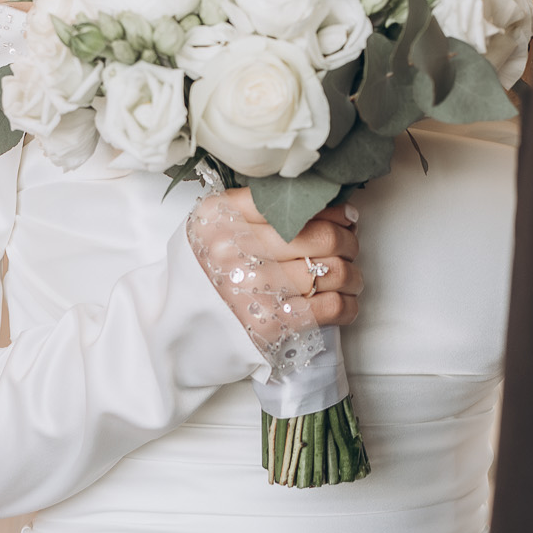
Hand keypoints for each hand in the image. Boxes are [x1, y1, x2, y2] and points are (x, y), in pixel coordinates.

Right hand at [187, 188, 362, 346]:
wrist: (180, 328)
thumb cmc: (206, 273)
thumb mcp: (213, 227)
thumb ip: (255, 209)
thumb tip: (325, 206)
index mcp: (221, 215)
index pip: (293, 204)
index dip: (330, 210)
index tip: (344, 217)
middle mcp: (235, 248)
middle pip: (322, 237)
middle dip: (348, 241)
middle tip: (349, 246)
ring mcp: (253, 287)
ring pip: (333, 271)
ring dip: (352, 274)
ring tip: (349, 277)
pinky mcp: (271, 324)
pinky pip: (331, 307)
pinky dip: (348, 303)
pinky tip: (346, 301)